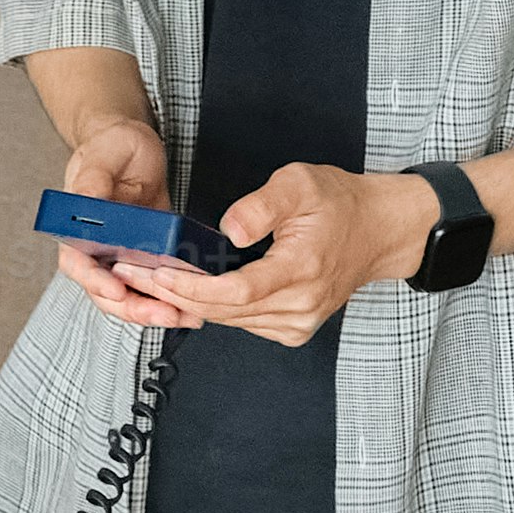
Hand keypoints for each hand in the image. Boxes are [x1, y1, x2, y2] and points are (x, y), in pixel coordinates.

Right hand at [51, 112, 183, 323]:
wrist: (133, 149)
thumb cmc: (111, 147)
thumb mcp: (102, 155)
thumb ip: (92, 179)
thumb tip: (84, 199)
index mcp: (75, 227)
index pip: (78, 264)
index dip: (96, 282)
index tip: (118, 291)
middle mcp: (94, 249)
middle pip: (106, 292)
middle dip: (135, 308)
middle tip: (165, 314)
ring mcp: (118, 257)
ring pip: (130, 297)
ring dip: (155, 312)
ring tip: (186, 316)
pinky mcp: (143, 260)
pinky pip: (152, 288)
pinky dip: (169, 300)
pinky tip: (193, 306)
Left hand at [139, 162, 444, 349]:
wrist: (379, 230)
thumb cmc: (340, 203)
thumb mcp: (300, 183)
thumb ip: (261, 205)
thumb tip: (228, 231)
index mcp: (302, 270)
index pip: (234, 292)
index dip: (189, 287)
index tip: (154, 273)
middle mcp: (301, 305)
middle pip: (225, 311)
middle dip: (175, 294)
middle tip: (134, 274)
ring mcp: (299, 322)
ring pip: (231, 321)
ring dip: (189, 304)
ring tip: (151, 280)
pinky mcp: (295, 328)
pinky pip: (245, 323)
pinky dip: (216, 309)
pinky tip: (189, 290)